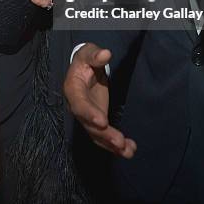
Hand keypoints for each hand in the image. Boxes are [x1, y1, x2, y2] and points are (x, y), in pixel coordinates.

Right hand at [64, 43, 136, 157]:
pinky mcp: (97, 121)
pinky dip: (116, 145)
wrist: (85, 68)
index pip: (80, 105)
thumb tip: (105, 54)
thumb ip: (95, 54)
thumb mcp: (88, 52)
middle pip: (89, 125)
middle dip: (105, 135)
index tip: (103, 121)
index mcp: (73, 90)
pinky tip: (130, 149)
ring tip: (128, 151)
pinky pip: (105, 136)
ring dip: (112, 145)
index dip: (90, 114)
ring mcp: (87, 117)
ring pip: (97, 135)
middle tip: (120, 142)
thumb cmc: (85, 59)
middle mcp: (78, 107)